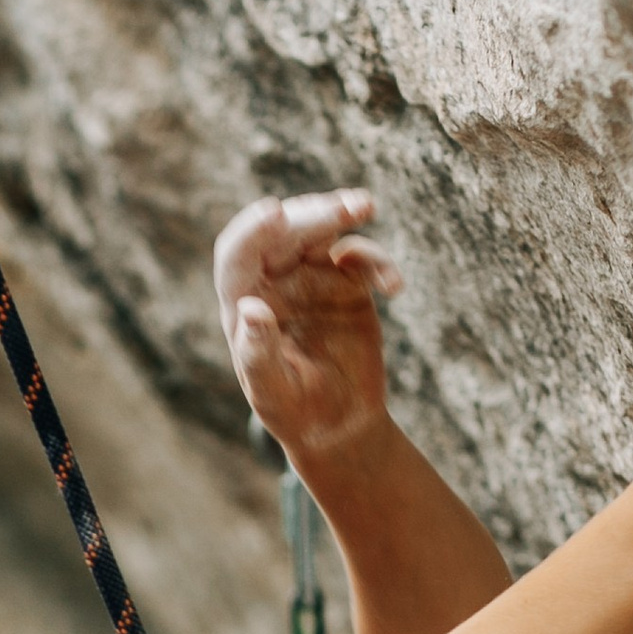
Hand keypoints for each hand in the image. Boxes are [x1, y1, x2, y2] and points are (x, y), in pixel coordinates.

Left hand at [213, 189, 399, 462]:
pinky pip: (361, 258)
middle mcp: (273, 282)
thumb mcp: (272, 392)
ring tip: (364, 207)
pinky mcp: (347, 285)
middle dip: (312, 215)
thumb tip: (250, 309)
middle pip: (285, 232)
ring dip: (341, 213)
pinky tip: (393, 287)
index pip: (239, 255)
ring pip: (321, 230)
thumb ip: (258, 353)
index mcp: (243, 302)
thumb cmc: (294, 412)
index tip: (274, 213)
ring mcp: (311, 278)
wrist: (338, 426)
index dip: (252, 230)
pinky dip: (378, 262)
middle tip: (345, 209)